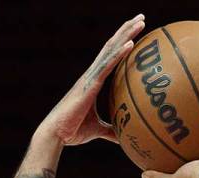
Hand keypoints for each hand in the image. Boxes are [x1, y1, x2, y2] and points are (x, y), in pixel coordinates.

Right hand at [39, 14, 145, 145]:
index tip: (136, 31)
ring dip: (126, 34)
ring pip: (111, 50)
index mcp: (93, 81)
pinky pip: (107, 66)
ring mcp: (90, 77)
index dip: (122, 41)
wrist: (56, 135)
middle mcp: (92, 74)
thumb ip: (111, 131)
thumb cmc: (73, 131)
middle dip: (126, 30)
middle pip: (112, 46)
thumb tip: (123, 138)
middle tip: (141, 17)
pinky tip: (131, 44)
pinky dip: (119, 54)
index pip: (111, 56)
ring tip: (140, 21)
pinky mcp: (89, 84)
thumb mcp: (97, 130)